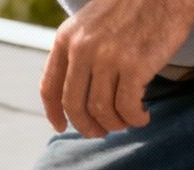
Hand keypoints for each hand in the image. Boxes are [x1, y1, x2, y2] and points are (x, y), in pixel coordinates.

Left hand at [40, 0, 193, 138]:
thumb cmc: (135, 5)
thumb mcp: (92, 22)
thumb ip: (79, 50)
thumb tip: (77, 91)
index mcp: (67, 37)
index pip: (50, 87)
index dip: (54, 113)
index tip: (62, 127)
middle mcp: (82, 48)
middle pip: (74, 106)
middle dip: (87, 126)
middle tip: (101, 132)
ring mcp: (107, 58)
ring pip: (101, 111)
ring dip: (115, 124)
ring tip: (127, 121)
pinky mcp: (134, 66)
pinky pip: (128, 108)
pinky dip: (135, 119)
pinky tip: (143, 116)